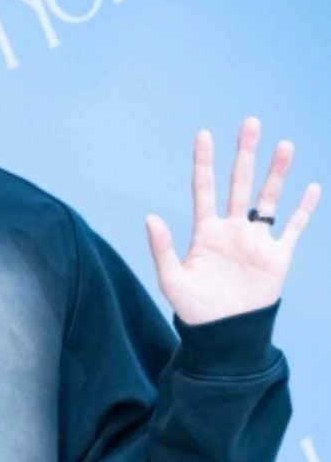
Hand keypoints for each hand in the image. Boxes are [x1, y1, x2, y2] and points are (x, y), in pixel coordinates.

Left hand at [145, 120, 320, 324]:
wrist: (225, 337)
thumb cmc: (195, 311)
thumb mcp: (173, 280)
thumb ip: (162, 249)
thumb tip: (150, 217)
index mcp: (206, 232)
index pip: (204, 188)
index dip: (204, 162)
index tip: (203, 134)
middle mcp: (232, 229)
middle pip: (240, 184)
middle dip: (245, 154)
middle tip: (250, 123)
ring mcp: (256, 241)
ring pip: (268, 199)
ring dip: (276, 173)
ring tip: (285, 146)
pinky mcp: (277, 256)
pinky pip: (293, 228)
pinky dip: (303, 210)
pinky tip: (311, 188)